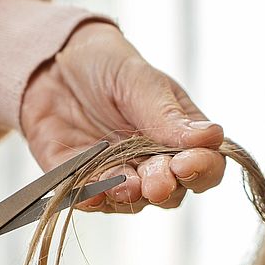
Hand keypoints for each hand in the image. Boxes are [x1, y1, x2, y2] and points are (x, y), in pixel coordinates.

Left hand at [20, 22, 225, 211]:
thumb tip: (212, 136)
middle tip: (156, 182)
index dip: (201, 169)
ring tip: (125, 186)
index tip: (186, 164)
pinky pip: (86, 197)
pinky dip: (89, 199)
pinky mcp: (78, 179)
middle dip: (163, 188)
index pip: (205, 165)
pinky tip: (90, 196)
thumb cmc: (106, 65)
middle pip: (170, 193)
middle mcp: (151, 162)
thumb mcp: (140, 81)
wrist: (52, 62)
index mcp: (178, 136)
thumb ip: (168, 115)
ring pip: (131, 201)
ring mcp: (116, 174)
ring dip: (129, 196)